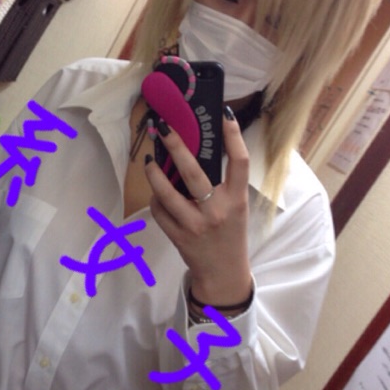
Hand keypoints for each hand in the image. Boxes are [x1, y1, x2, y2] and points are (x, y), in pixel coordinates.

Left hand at [145, 112, 251, 307]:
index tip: (223, 116)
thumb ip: (224, 184)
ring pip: (167, 194)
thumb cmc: (230, 234)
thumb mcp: (237, 207)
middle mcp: (217, 211)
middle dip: (177, 146)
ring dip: (154, 173)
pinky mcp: (178, 236)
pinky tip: (157, 191)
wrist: (224, 273)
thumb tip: (199, 150)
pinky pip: (160, 211)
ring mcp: (195, 225)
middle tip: (165, 128)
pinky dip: (156, 199)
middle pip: (193, 173)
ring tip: (149, 159)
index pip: (239, 162)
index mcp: (237, 200)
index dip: (233, 137)